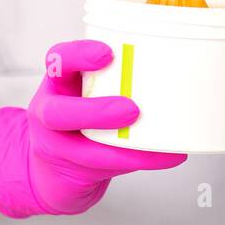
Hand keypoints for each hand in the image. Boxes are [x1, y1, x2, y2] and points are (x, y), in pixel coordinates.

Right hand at [0, 40, 186, 217]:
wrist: (55, 167)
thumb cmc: (79, 117)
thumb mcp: (88, 88)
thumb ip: (117, 76)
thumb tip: (175, 64)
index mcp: (58, 83)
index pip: (58, 61)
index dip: (79, 56)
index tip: (107, 53)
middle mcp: (50, 113)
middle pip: (58, 112)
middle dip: (95, 112)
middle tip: (131, 109)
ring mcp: (58, 147)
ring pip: (81, 150)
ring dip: (120, 147)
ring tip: (152, 141)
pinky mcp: (74, 171)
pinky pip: (105, 169)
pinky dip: (140, 161)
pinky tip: (166, 155)